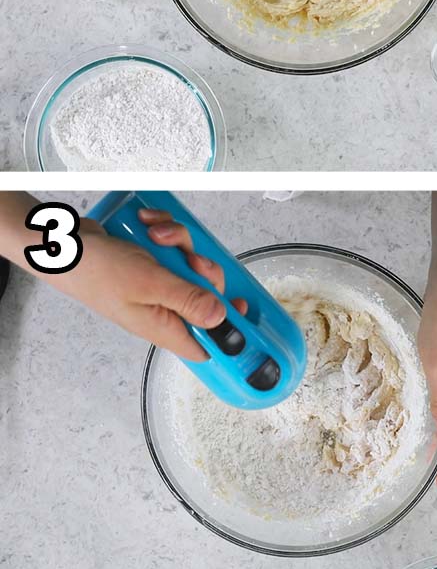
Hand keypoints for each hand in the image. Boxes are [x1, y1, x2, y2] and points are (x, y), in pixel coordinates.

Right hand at [43, 208, 244, 360]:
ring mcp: (158, 283)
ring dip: (180, 243)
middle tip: (190, 260)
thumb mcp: (149, 285)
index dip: (229, 331)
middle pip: (207, 293)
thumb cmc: (95, 270)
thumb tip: (221, 320)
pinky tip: (150, 225)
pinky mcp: (153, 262)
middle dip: (203, 269)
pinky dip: (166, 231)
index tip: (243, 309)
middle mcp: (164, 307)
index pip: (206, 343)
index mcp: (164, 325)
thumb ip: (187, 301)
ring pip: (191, 263)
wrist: (62, 242)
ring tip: (157, 236)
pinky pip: (174, 246)